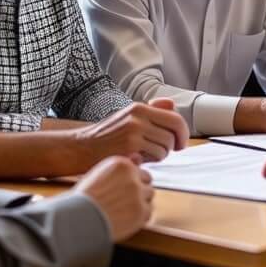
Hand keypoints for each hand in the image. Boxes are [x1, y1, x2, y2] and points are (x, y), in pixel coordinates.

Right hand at [70, 156, 153, 241]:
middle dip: (139, 190)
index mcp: (121, 164)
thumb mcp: (99, 175)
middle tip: (124, 201)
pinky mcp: (141, 211)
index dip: (131, 182)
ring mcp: (138, 193)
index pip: (138, 170)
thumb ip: (120, 169)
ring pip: (149, 196)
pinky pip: (148, 212)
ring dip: (140, 203)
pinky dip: (140, 217)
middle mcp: (132, 176)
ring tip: (122, 211)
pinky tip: (125, 219)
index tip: (121, 191)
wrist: (78, 219)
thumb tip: (139, 158)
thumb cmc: (84, 199)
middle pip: (147, 181)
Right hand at [72, 98, 188, 163]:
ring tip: (147, 155)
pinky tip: (140, 159)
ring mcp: (134, 131)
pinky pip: (156, 156)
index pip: (175, 118)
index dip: (183, 132)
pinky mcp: (130, 147)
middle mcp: (138, 116)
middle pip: (173, 132)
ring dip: (161, 155)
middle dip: (175, 145)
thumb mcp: (128, 117)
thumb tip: (171, 105)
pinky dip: (152, 161)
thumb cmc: (107, 136)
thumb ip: (152, 112)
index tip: (180, 143)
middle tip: (169, 151)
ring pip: (166, 146)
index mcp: (139, 108)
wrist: (82, 147)